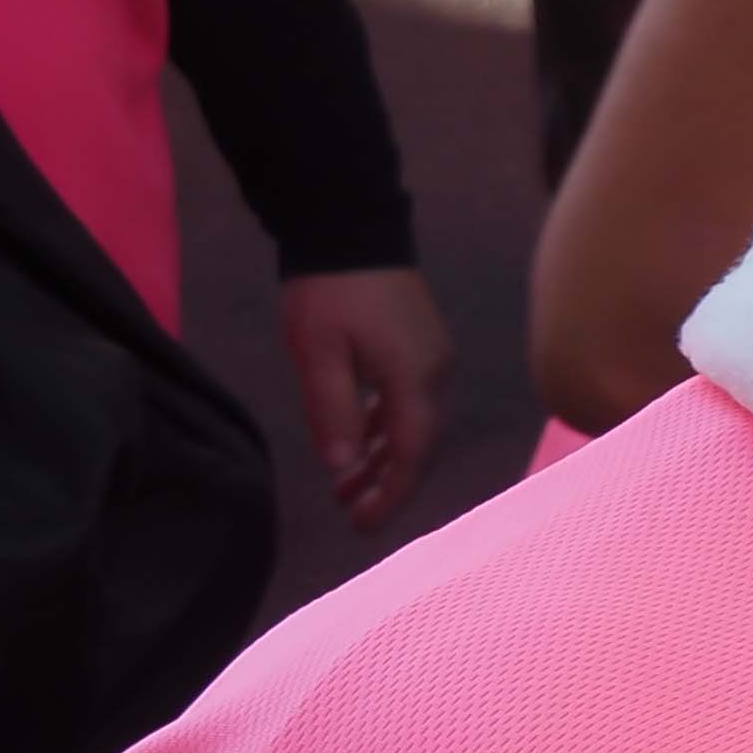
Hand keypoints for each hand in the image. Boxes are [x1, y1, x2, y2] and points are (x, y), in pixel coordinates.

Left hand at [277, 264, 448, 530]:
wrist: (351, 226)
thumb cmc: (330, 291)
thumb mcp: (318, 352)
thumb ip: (331, 410)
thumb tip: (340, 467)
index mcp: (414, 378)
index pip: (411, 452)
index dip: (391, 494)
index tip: (363, 526)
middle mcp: (434, 374)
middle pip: (419, 445)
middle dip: (388, 484)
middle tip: (353, 517)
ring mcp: (430, 359)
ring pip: (413, 425)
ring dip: (382, 459)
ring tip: (346, 488)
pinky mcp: (418, 347)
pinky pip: (407, 402)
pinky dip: (384, 430)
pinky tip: (357, 442)